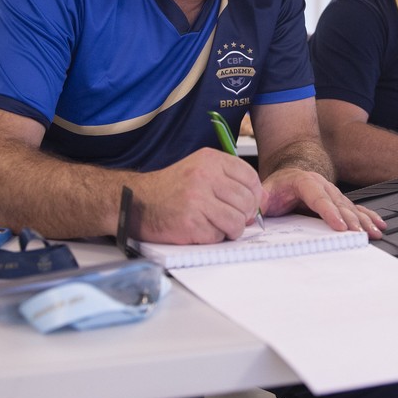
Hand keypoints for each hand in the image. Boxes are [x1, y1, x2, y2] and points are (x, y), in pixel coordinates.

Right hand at [132, 148, 264, 244]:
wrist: (137, 201)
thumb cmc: (170, 189)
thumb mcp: (200, 170)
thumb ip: (229, 181)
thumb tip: (260, 201)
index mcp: (210, 160)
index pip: (250, 178)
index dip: (254, 195)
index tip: (248, 204)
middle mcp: (205, 176)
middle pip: (247, 202)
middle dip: (244, 215)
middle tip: (231, 218)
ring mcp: (197, 200)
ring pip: (237, 222)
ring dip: (230, 229)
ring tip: (216, 225)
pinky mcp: (190, 223)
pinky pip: (218, 236)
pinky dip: (213, 237)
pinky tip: (200, 230)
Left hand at [261, 167, 385, 238]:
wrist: (288, 176)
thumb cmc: (278, 187)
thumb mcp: (265, 191)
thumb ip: (260, 201)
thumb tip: (255, 211)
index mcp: (304, 181)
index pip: (318, 198)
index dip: (330, 212)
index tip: (339, 225)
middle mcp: (322, 186)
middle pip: (338, 204)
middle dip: (351, 220)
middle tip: (359, 235)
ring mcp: (332, 193)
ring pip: (350, 207)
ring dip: (363, 220)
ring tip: (373, 232)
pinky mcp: (338, 202)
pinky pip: (356, 208)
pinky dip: (368, 216)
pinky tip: (379, 225)